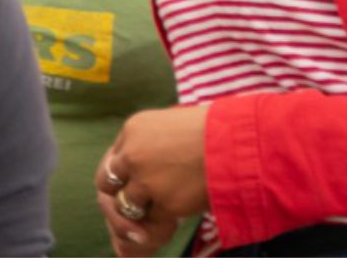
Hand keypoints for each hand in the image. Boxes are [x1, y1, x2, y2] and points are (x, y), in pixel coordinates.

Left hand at [96, 105, 210, 255]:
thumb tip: (138, 162)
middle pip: (106, 182)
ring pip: (126, 204)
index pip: (113, 157)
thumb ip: (150, 141)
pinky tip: (177, 215)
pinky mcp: (164, 203)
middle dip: (119, 194)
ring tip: (164, 206)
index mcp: (133, 129)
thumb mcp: (172, 125)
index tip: (137, 181)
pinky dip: (161, 222)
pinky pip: (152, 220)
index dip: (124, 174)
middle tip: (140, 201)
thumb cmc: (215, 132)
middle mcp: (131, 153)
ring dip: (142, 209)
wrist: (241, 145)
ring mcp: (146, 180)